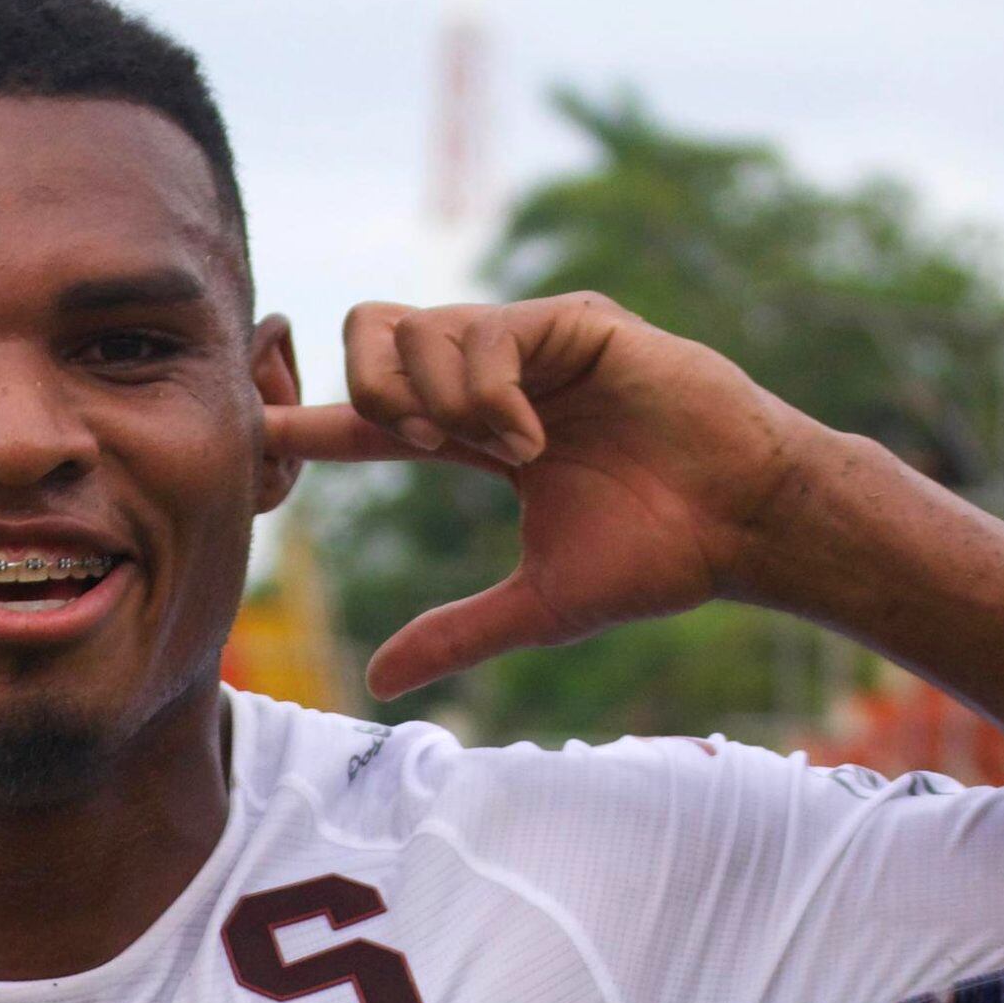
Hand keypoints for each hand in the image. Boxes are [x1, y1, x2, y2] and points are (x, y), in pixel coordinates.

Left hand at [264, 294, 832, 697]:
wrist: (746, 527)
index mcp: (479, 433)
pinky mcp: (574, 321)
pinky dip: (486, 393)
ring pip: (416, 328)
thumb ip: (455, 635)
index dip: (312, 423)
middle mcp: (496, 377)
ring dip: (434, 399)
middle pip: (373, 338)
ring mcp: (534, 342)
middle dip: (366, 392)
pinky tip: (527, 442)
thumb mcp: (536, 607)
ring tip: (491, 451)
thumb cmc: (659, 558)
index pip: (371, 418)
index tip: (257, 433)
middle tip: (414, 448)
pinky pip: (483, 331)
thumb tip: (375, 681)